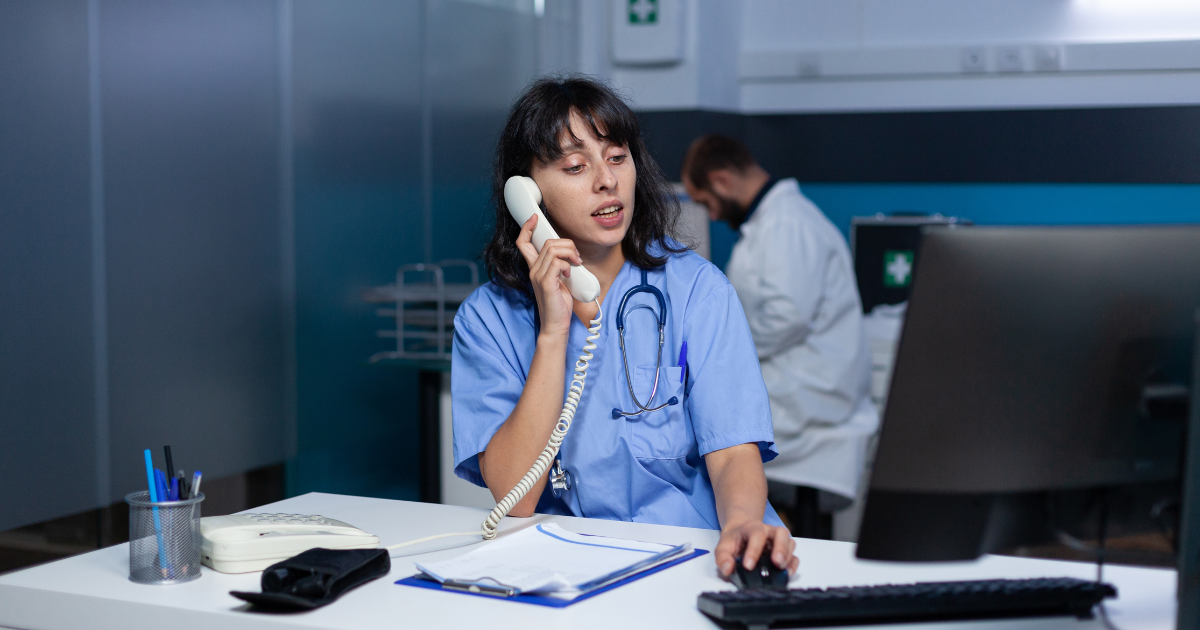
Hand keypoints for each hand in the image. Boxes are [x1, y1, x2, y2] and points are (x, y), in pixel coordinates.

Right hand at [515, 213, 580, 339]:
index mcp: (535, 268)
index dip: (526, 228)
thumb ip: (560, 265)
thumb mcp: (560, 280)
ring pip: (553, 249)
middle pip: (547, 242)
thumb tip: (571, 253)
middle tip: (576, 257)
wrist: (556, 325)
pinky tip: (569, 274)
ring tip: (576, 264)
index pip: (522, 243)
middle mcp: (533, 270)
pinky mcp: (546, 283)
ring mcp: (538, 276)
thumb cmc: (559, 304)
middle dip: (566, 244)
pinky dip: (567, 265)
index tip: (534, 218)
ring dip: (570, 253)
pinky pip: (557, 262)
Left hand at [714, 520, 798, 577]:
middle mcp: (769, 531)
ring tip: (781, 568)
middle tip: (776, 562)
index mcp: (752, 527)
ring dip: (787, 556)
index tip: (748, 566)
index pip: (757, 534)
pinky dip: (793, 564)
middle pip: (781, 533)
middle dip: (780, 548)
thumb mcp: (723, 546)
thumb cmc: (734, 541)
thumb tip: (728, 569)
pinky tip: (787, 572)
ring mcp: (779, 540)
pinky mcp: (784, 551)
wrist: (741, 534)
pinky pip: (794, 555)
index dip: (754, 550)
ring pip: (790, 542)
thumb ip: (722, 558)